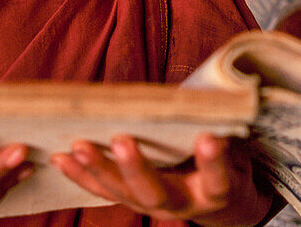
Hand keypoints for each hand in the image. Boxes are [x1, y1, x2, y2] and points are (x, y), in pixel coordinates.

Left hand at [51, 134, 272, 226]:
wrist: (217, 203)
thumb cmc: (228, 164)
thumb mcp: (240, 149)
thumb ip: (227, 128)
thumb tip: (223, 94)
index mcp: (217, 191)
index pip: (218, 179)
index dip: (213, 161)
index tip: (209, 137)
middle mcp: (183, 204)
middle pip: (157, 193)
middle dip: (136, 167)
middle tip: (122, 140)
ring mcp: (153, 207)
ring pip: (123, 194)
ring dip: (99, 169)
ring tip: (78, 146)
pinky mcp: (132, 202)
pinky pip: (103, 192)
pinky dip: (80, 175)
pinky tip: (61, 158)